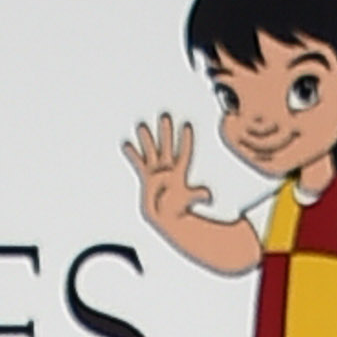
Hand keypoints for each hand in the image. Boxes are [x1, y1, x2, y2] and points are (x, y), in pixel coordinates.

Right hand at [125, 113, 203, 231]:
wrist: (165, 219)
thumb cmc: (177, 210)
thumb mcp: (189, 200)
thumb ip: (199, 196)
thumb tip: (208, 197)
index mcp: (179, 172)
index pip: (184, 152)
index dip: (186, 140)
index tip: (187, 126)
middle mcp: (167, 169)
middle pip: (166, 147)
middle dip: (166, 132)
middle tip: (165, 117)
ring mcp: (156, 172)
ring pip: (151, 151)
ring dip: (147, 139)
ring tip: (142, 127)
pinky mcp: (146, 178)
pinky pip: (138, 163)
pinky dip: (133, 155)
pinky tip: (127, 145)